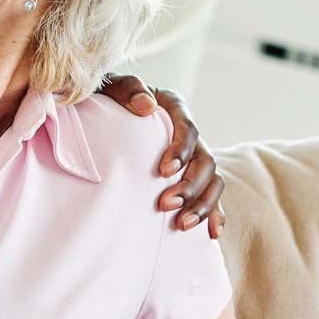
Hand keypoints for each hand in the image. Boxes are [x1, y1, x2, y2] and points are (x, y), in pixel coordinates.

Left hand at [97, 73, 225, 235]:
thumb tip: (146, 105)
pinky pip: (211, 195)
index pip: (188, 129)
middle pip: (204, 161)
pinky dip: (214, 213)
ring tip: (182, 224)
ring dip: (202, 204)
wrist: (103, 113)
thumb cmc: (107, 98)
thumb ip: (127, 89)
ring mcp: (193, 156)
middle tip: (165, 205)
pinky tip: (210, 233)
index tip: (164, 171)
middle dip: (189, 186)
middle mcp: (188, 133)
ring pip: (212, 181)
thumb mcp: (111, 86)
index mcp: (173, 107)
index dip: (181, 150)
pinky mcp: (191, 176)